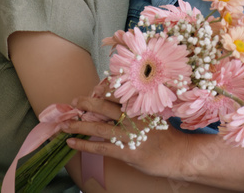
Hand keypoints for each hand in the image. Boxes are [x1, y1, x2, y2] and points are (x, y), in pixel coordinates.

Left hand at [63, 95, 186, 179]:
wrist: (179, 154)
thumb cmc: (165, 134)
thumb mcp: (153, 115)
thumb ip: (136, 109)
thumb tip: (117, 104)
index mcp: (138, 106)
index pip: (116, 95)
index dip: (100, 92)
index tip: (89, 90)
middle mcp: (132, 118)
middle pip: (104, 108)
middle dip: (86, 104)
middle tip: (73, 102)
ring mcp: (129, 136)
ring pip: (98, 128)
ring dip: (79, 126)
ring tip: (64, 125)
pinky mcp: (127, 152)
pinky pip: (101, 148)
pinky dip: (85, 145)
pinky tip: (73, 143)